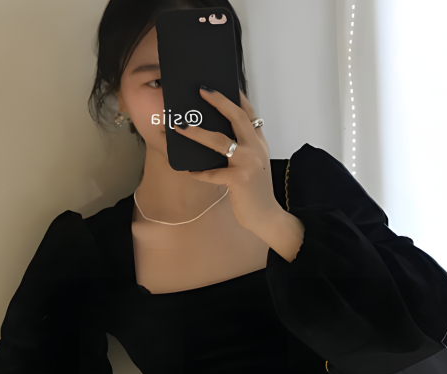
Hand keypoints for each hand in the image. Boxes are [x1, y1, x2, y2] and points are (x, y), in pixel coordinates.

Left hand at [174, 88, 281, 231]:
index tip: (222, 84)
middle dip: (218, 101)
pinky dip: (199, 173)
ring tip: (180, 126)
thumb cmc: (255, 191)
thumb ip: (243, 148)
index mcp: (259, 143)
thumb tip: (217, 134)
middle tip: (201, 91)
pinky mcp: (239, 179)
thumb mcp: (255, 164)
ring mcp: (248, 163)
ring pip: (219, 141)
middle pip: (236, 117)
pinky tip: (190, 172)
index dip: (236, 96)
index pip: (249, 113)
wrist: (266, 215)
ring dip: (197, 133)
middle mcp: (255, 148)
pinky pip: (212, 173)